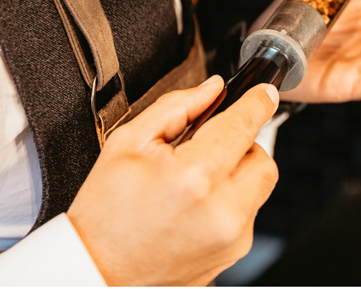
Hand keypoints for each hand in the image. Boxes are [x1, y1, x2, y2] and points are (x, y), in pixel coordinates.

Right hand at [67, 77, 278, 285]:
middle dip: (242, 142)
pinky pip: (248, 211)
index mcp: (194, 177)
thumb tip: (213, 89)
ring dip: (238, 171)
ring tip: (197, 178)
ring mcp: (232, 236)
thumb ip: (177, 107)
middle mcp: (222, 210)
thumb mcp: (127, 144)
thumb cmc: (104, 214)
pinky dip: (231, 199)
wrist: (97, 272)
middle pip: (262, 156)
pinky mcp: (234, 253)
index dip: (257, 101)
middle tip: (207, 146)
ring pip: (260, 184)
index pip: (243, 125)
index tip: (263, 92)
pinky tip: (196, 205)